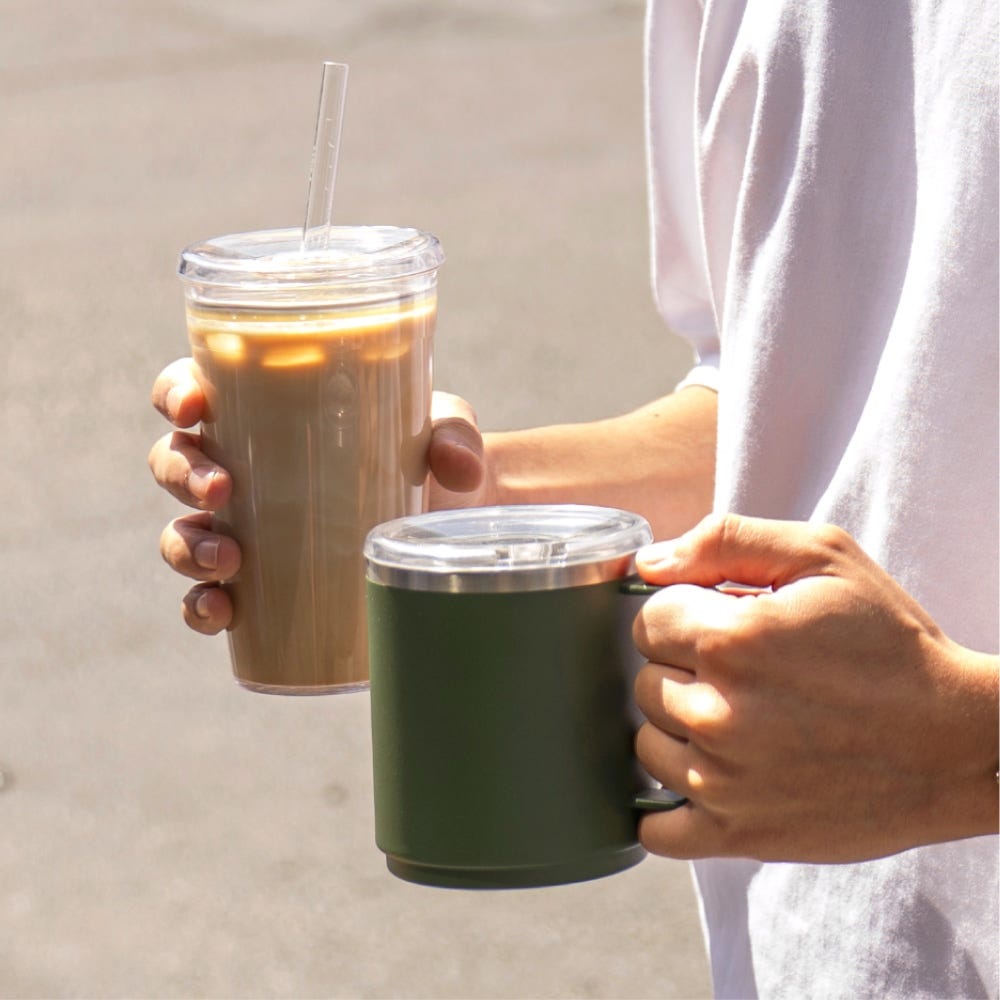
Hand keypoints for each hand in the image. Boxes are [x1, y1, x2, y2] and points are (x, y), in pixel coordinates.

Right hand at [148, 359, 489, 634]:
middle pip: (174, 461)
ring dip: (187, 546)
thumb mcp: (444, 430)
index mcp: (266, 412)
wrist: (450, 518)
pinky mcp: (260, 584)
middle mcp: (242, 469)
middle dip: (183, 474)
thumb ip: (455, 436)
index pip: (194, 391)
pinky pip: (206, 597)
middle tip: (223, 489)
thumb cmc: (427, 454)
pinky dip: (200, 606)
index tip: (193, 408)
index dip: (175, 394)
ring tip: (230, 560)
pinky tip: (221, 611)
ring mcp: (245, 530)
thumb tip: (461, 469)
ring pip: (181, 532)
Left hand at [632, 514, 998, 862]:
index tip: (720, 625)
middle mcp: (716, 711)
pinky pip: (657, 830)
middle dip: (682, 669)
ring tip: (737, 720)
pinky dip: (666, 808)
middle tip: (740, 674)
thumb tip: (649, 563)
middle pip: (643, 682)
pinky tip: (701, 780)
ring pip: (646, 747)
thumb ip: (725, 541)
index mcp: (729, 639)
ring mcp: (723, 781)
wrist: (957, 741)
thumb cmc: (889, 643)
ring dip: (678, 731)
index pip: (646, 621)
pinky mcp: (739, 833)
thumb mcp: (822, 557)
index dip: (682, 616)